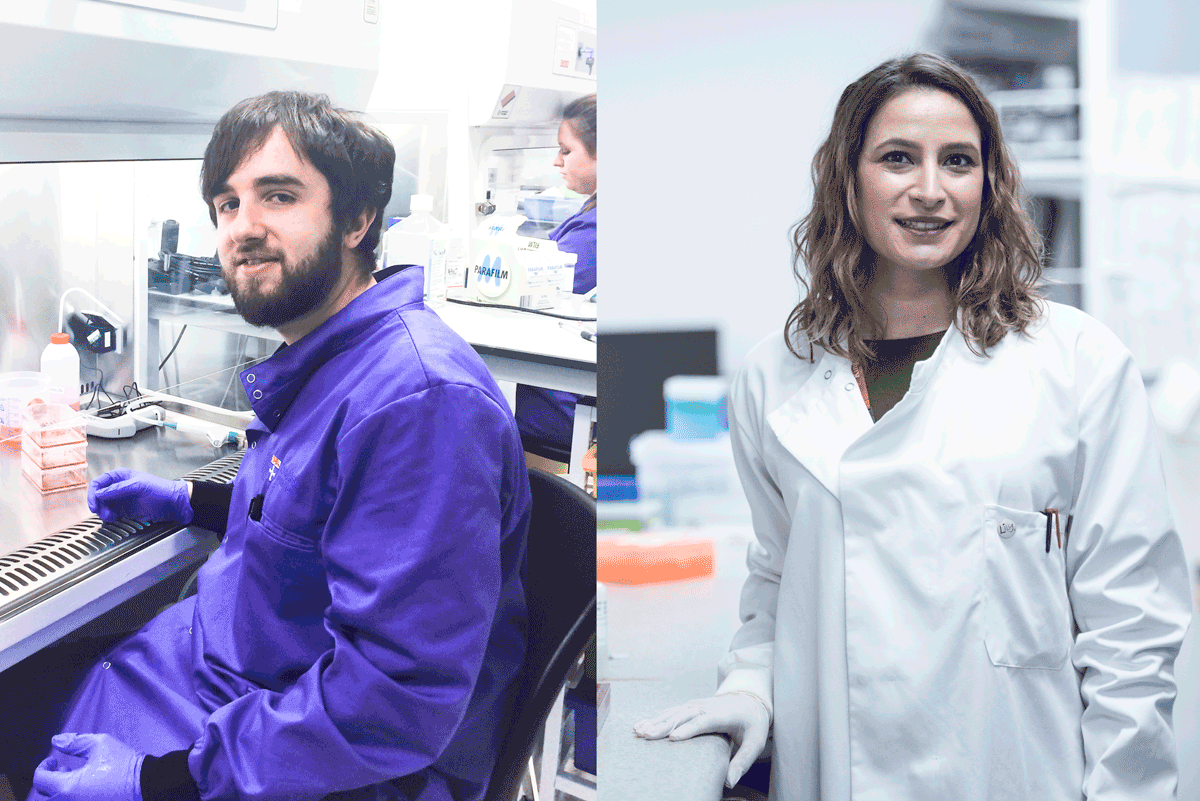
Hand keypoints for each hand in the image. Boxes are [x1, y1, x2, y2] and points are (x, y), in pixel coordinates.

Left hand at [32, 733, 143, 800]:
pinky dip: (71, 795)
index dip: (43, 766)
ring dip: (59, 789)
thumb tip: (55, 741)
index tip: (54, 760)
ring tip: (75, 777)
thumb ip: (74, 742)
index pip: (40, 779)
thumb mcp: (100, 744)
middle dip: (49, 780)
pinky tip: (86, 785)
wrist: (147, 783)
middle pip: (45, 795)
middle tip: (63, 769)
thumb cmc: (124, 763)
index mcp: (67, 787)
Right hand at [88, 469, 192, 523]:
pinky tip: (114, 518)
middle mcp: (119, 487)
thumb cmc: (162, 490)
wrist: (175, 504)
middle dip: (97, 504)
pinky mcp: (125, 510)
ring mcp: (122, 499)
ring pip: (103, 505)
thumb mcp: (140, 486)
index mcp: (121, 476)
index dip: (93, 493)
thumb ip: (119, 489)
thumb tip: (100, 492)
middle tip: (102, 513)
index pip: (99, 482)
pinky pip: (110, 512)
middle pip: (98, 495)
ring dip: (103, 512)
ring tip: (111, 517)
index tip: (95, 503)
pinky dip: (108, 516)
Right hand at [633, 692, 769, 787]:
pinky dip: (655, 717)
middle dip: (663, 725)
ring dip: (655, 720)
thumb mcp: (755, 743)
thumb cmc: (753, 724)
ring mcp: (696, 704)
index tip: (672, 738)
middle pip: (682, 715)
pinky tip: (642, 724)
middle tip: (646, 735)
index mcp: (722, 715)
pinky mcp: (690, 706)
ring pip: (673, 712)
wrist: (750, 700)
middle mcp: (706, 707)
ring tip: (638, 730)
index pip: (703, 721)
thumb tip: (729, 783)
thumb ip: (743, 762)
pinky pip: (671, 711)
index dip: (688, 729)